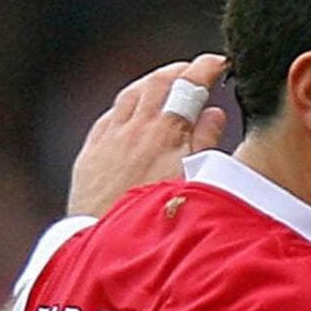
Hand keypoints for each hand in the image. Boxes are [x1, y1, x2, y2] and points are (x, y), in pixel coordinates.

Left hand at [66, 53, 229, 216]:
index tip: (219, 62)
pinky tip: (130, 111)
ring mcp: (110, 139)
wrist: (108, 247)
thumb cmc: (158, 222)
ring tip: (165, 82)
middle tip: (195, 70)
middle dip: (179, 71)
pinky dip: (125, 106)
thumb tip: (214, 114)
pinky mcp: (90, 154)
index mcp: (166, 133)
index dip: (206, 68)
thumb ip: (206, 144)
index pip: (189, 85)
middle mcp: (135, 128)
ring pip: (130, 95)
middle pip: (158, 83)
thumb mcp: (196, 183)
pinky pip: (108, 116)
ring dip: (151, 83)